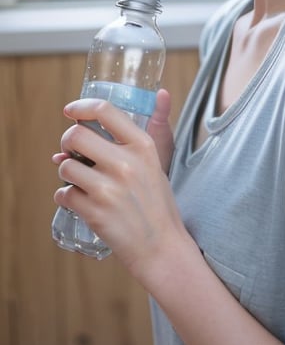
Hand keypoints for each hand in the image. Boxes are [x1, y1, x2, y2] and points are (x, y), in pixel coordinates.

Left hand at [52, 98, 188, 288]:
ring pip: (64, 166)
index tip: (71, 112)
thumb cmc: (157, 203)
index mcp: (143, 146)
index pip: (104, 110)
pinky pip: (63, 194)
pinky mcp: (95, 212)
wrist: (161, 247)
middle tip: (73, 152)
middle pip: (75, 135)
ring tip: (82, 181)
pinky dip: (66, 197)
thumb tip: (149, 96)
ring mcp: (109, 189)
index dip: (81, 107)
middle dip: (67, 142)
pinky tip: (80, 201)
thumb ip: (145, 132)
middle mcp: (126, 164)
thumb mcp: (157, 161)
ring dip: (67, 173)